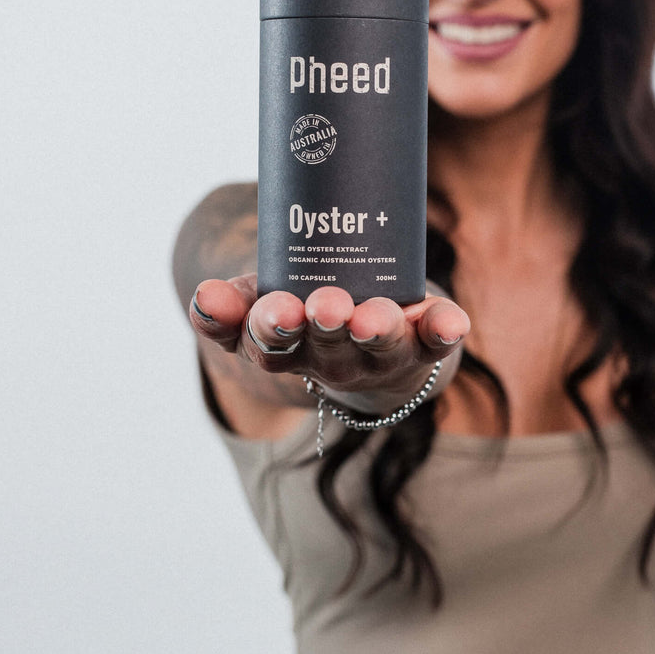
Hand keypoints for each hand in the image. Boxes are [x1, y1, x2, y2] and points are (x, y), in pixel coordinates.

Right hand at [189, 276, 468, 410]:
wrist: (381, 353)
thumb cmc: (313, 312)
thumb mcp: (267, 302)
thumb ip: (235, 302)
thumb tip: (203, 295)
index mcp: (288, 346)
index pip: (261, 344)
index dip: (252, 327)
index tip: (258, 306)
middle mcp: (332, 358)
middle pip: (320, 349)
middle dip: (319, 328)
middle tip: (319, 306)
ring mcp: (381, 354)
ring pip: (378, 347)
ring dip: (375, 331)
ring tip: (370, 317)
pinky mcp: (424, 345)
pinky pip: (436, 340)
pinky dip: (443, 329)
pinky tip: (450, 321)